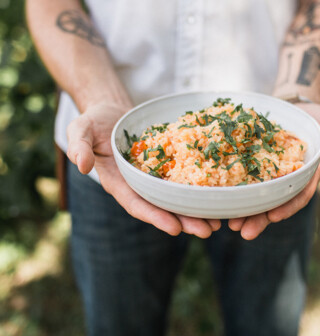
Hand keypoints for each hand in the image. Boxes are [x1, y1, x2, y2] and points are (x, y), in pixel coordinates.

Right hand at [66, 103, 220, 237]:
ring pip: (175, 197)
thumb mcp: (80, 129)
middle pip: (162, 206)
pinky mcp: (165, 164)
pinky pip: (182, 177)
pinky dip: (197, 187)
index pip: (136, 203)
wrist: (112, 112)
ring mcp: (152, 176)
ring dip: (195, 210)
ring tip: (218, 220)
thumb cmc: (94, 122)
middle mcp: (137, 184)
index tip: (174, 227)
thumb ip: (78, 146)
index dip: (154, 216)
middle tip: (207, 230)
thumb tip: (82, 165)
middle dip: (183, 220)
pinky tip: (215, 192)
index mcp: (117, 182)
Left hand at [228, 103, 319, 239]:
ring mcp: (268, 172)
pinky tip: (221, 198)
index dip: (286, 207)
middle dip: (259, 218)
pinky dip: (234, 189)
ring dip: (244, 210)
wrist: (296, 106)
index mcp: (305, 175)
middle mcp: (286, 178)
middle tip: (242, 231)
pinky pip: (242, 177)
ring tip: (229, 223)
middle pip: (272, 202)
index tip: (273, 216)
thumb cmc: (318, 118)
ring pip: (255, 195)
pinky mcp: (253, 163)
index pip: (297, 195)